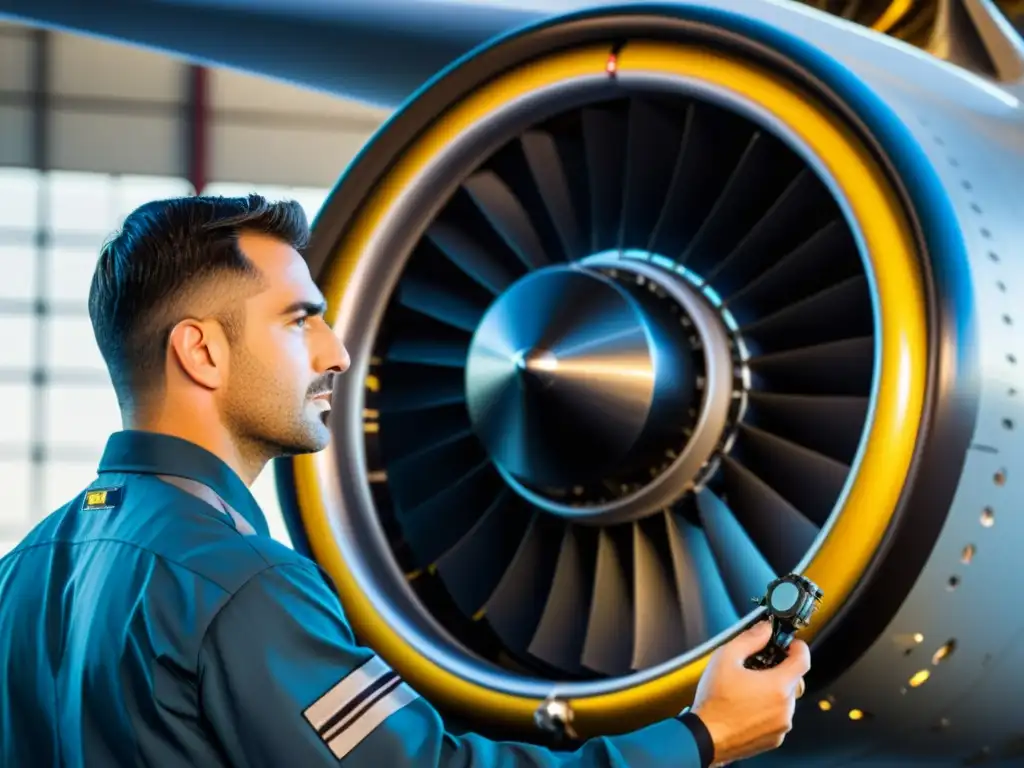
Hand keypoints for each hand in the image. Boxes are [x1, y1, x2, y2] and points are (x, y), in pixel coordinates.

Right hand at [689, 620, 809, 764]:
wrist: (704, 737)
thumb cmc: (714, 702)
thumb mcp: (726, 658)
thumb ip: (750, 639)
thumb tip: (764, 629)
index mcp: (778, 686)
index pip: (803, 660)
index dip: (799, 647)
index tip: (792, 644)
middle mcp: (785, 707)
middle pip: (793, 680)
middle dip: (781, 670)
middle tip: (761, 665)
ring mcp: (780, 725)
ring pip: (785, 700)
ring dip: (773, 691)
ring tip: (748, 688)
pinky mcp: (773, 739)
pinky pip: (778, 718)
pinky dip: (768, 709)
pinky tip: (747, 706)